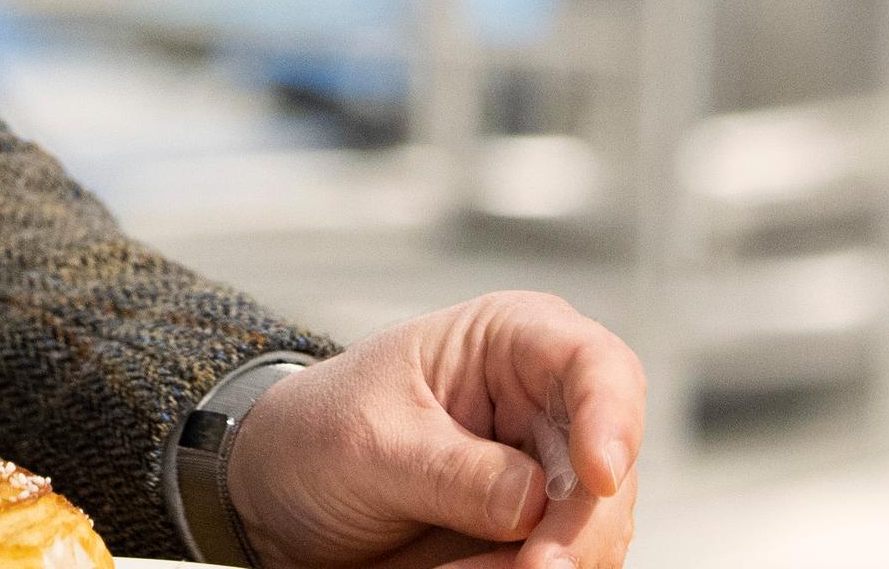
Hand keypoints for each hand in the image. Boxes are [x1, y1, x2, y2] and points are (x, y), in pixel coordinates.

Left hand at [222, 292, 643, 568]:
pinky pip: (560, 564)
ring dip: (546, 565)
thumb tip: (534, 501)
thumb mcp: (368, 442)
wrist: (277, 493)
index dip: (611, 417)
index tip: (598, 475)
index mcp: (505, 342)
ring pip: (595, 531)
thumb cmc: (316, 433)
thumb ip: (453, 470)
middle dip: (580, 528)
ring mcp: (544, 475)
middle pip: (610, 469)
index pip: (593, 364)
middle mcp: (540, 405)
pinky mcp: (533, 534)